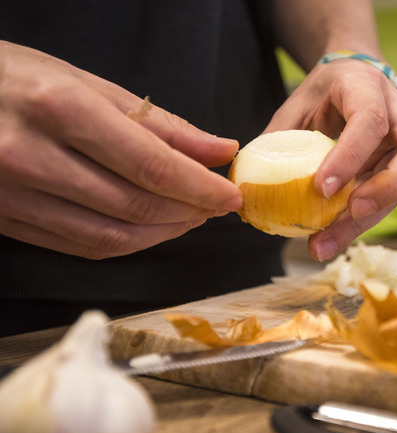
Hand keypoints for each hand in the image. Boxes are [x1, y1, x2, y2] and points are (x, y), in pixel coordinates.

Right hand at [0, 42, 241, 258]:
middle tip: (217, 204)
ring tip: (191, 216)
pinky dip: (127, 241)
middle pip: (136, 206)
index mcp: (59, 109)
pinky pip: (81, 245)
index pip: (152, 167)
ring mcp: (13, 195)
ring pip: (111, 237)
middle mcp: (32, 156)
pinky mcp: (6, 220)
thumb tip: (219, 150)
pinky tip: (151, 226)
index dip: (202, 189)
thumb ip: (159, 124)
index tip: (232, 194)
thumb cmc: (15, 79)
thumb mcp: (86, 84)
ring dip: (163, 233)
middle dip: (189, 212)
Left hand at [264, 60, 396, 260]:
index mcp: (367, 86)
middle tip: (353, 211)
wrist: (350, 81)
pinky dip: (358, 224)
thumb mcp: (296, 105)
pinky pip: (388, 199)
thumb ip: (279, 139)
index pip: (372, 119)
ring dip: (367, 220)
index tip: (322, 187)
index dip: (351, 155)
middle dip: (390, 186)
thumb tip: (247, 184)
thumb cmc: (323, 93)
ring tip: (324, 244)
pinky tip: (329, 241)